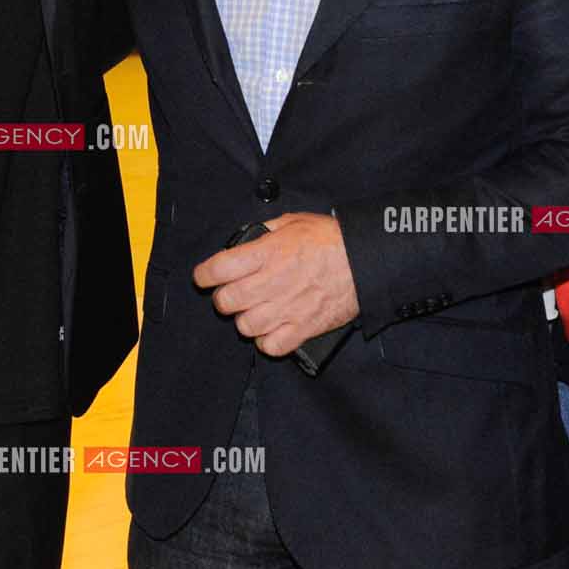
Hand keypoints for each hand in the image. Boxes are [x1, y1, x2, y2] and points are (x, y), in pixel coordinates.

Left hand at [192, 212, 358, 357]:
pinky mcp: (304, 328)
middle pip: (226, 302)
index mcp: (266, 253)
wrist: (365, 260)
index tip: (204, 276)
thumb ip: (265, 232)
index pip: (217, 269)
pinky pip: (271, 346)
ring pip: (245, 327)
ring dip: (245, 319)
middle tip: (233, 293)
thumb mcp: (293, 221)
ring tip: (255, 310)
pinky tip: (272, 329)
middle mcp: (272, 282)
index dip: (204, 274)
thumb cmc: (330, 239)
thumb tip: (245, 241)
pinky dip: (267, 341)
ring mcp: (287, 308)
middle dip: (224, 298)